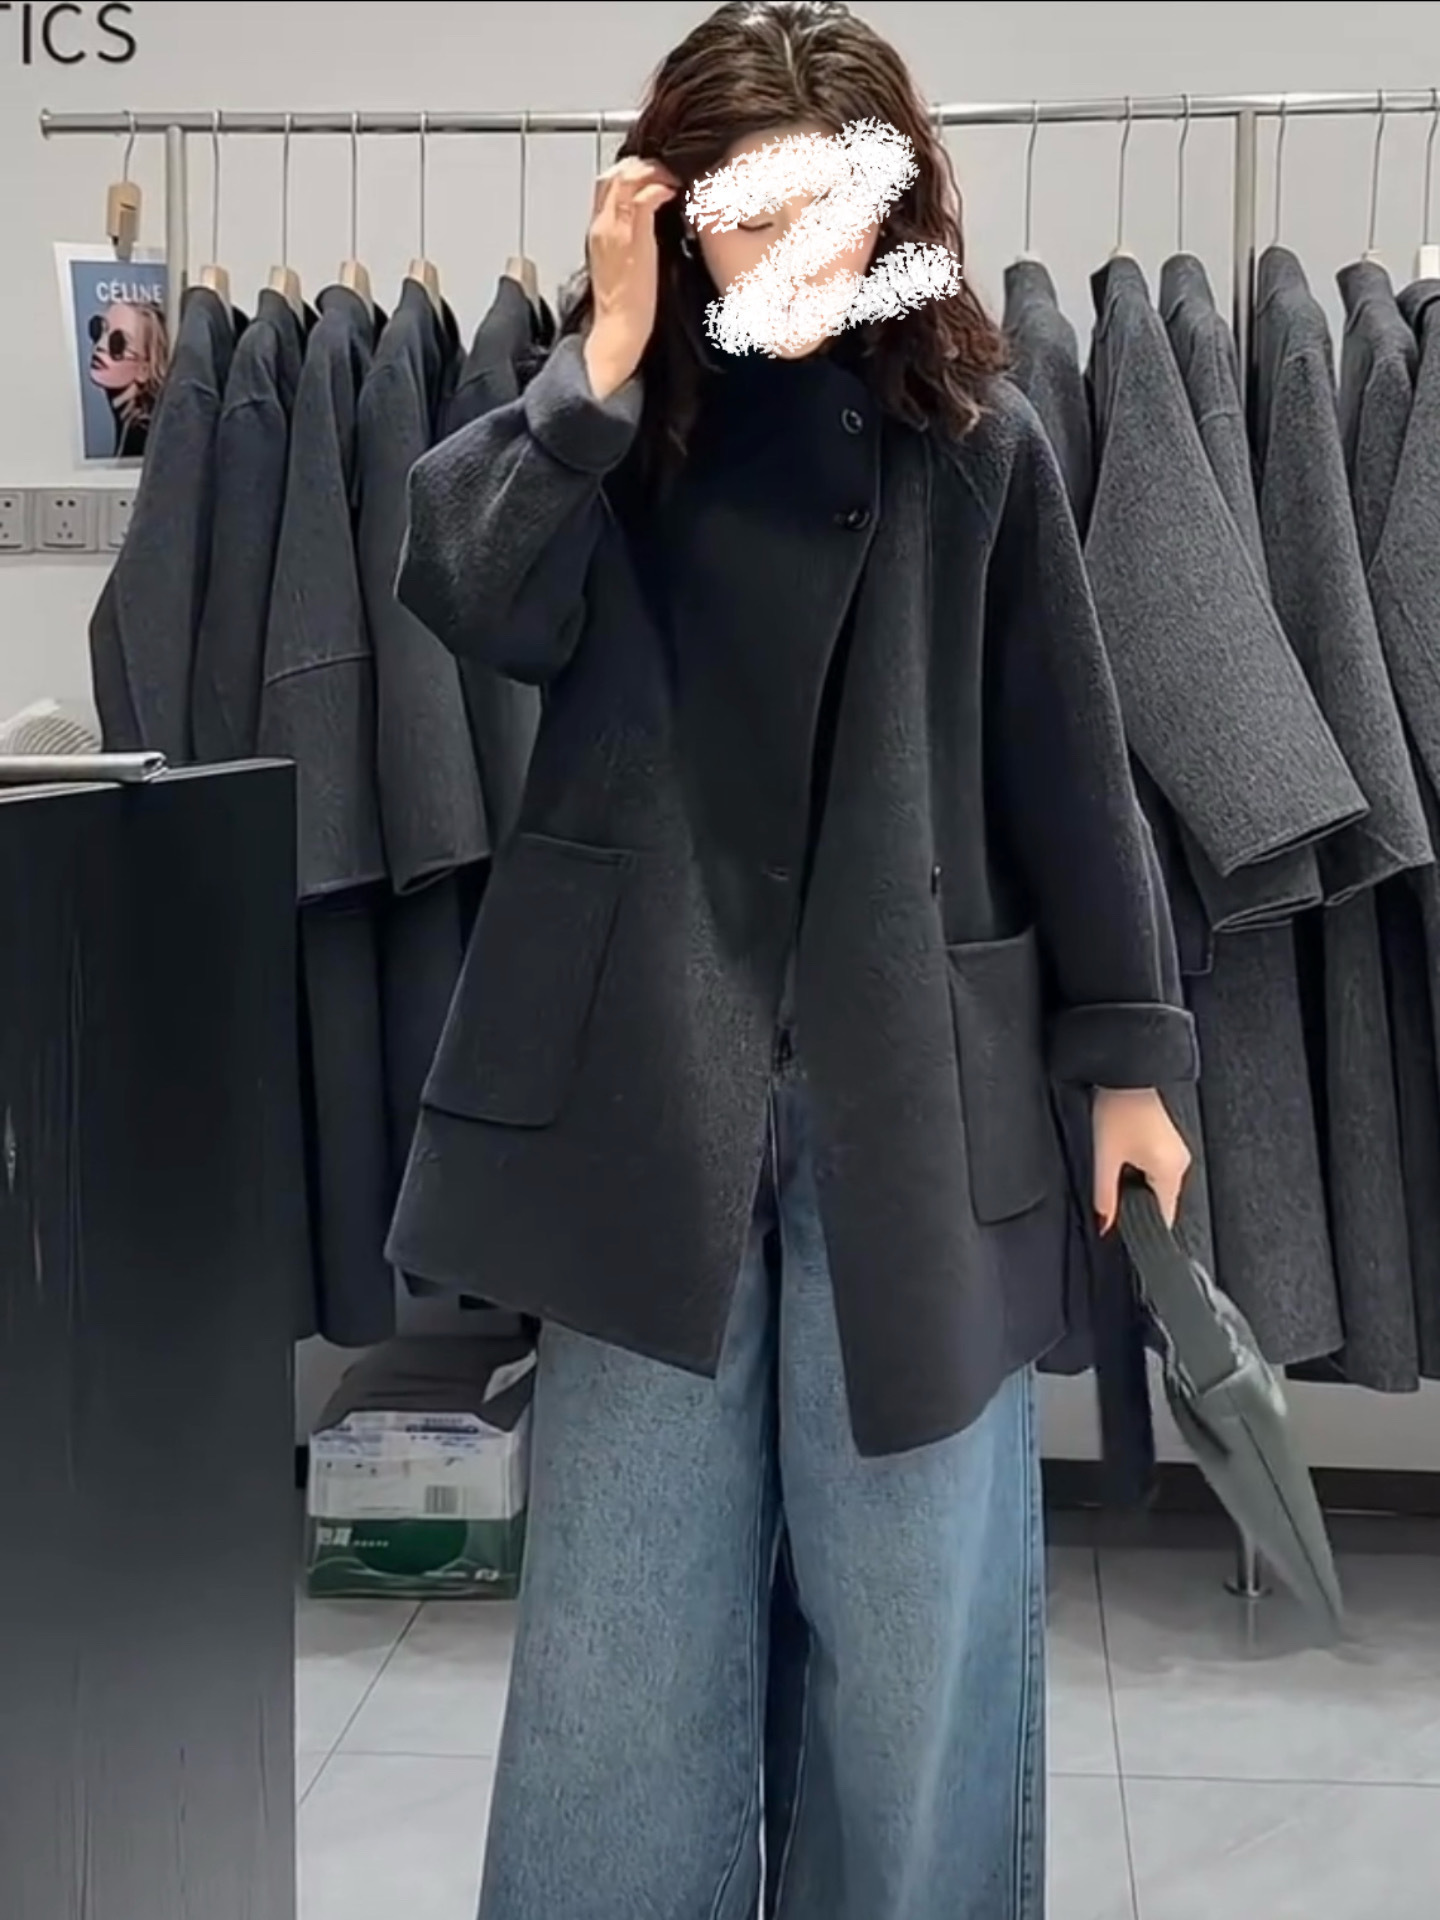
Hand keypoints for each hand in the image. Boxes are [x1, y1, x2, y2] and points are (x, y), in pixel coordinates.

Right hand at [583, 157, 680, 400]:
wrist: (617, 331)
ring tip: (674, 178)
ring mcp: (616, 230)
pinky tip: (674, 192)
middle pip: (615, 173)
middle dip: (643, 164)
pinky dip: (660, 188)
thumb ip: (629, 239)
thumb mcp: (620, 264)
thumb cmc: (623, 306)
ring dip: (654, 171)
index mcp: (598, 231)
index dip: (631, 170)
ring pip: (628, 178)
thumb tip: (651, 224)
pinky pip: (644, 199)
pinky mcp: (633, 240)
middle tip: (668, 169)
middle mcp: (602, 226)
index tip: (655, 172)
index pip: (607, 183)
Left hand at [1092, 1087, 1191, 1233]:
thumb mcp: (1105, 1158)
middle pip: (1160, 1201)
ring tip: (1113, 1170)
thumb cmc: (1118, 1107)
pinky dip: (1139, 1169)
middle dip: (1136, 1205)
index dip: (1142, 1226)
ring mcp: (1175, 1149)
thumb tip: (1104, 1225)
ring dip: (1136, 1185)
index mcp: (1171, 1172)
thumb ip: (1105, 1197)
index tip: (1123, 1230)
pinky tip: (1121, 1156)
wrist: (1124, 1071)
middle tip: (1109, 1199)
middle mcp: (1180, 1162)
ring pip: (1156, 1183)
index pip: (1164, 1217)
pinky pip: (1156, 1166)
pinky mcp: (1166, 1138)